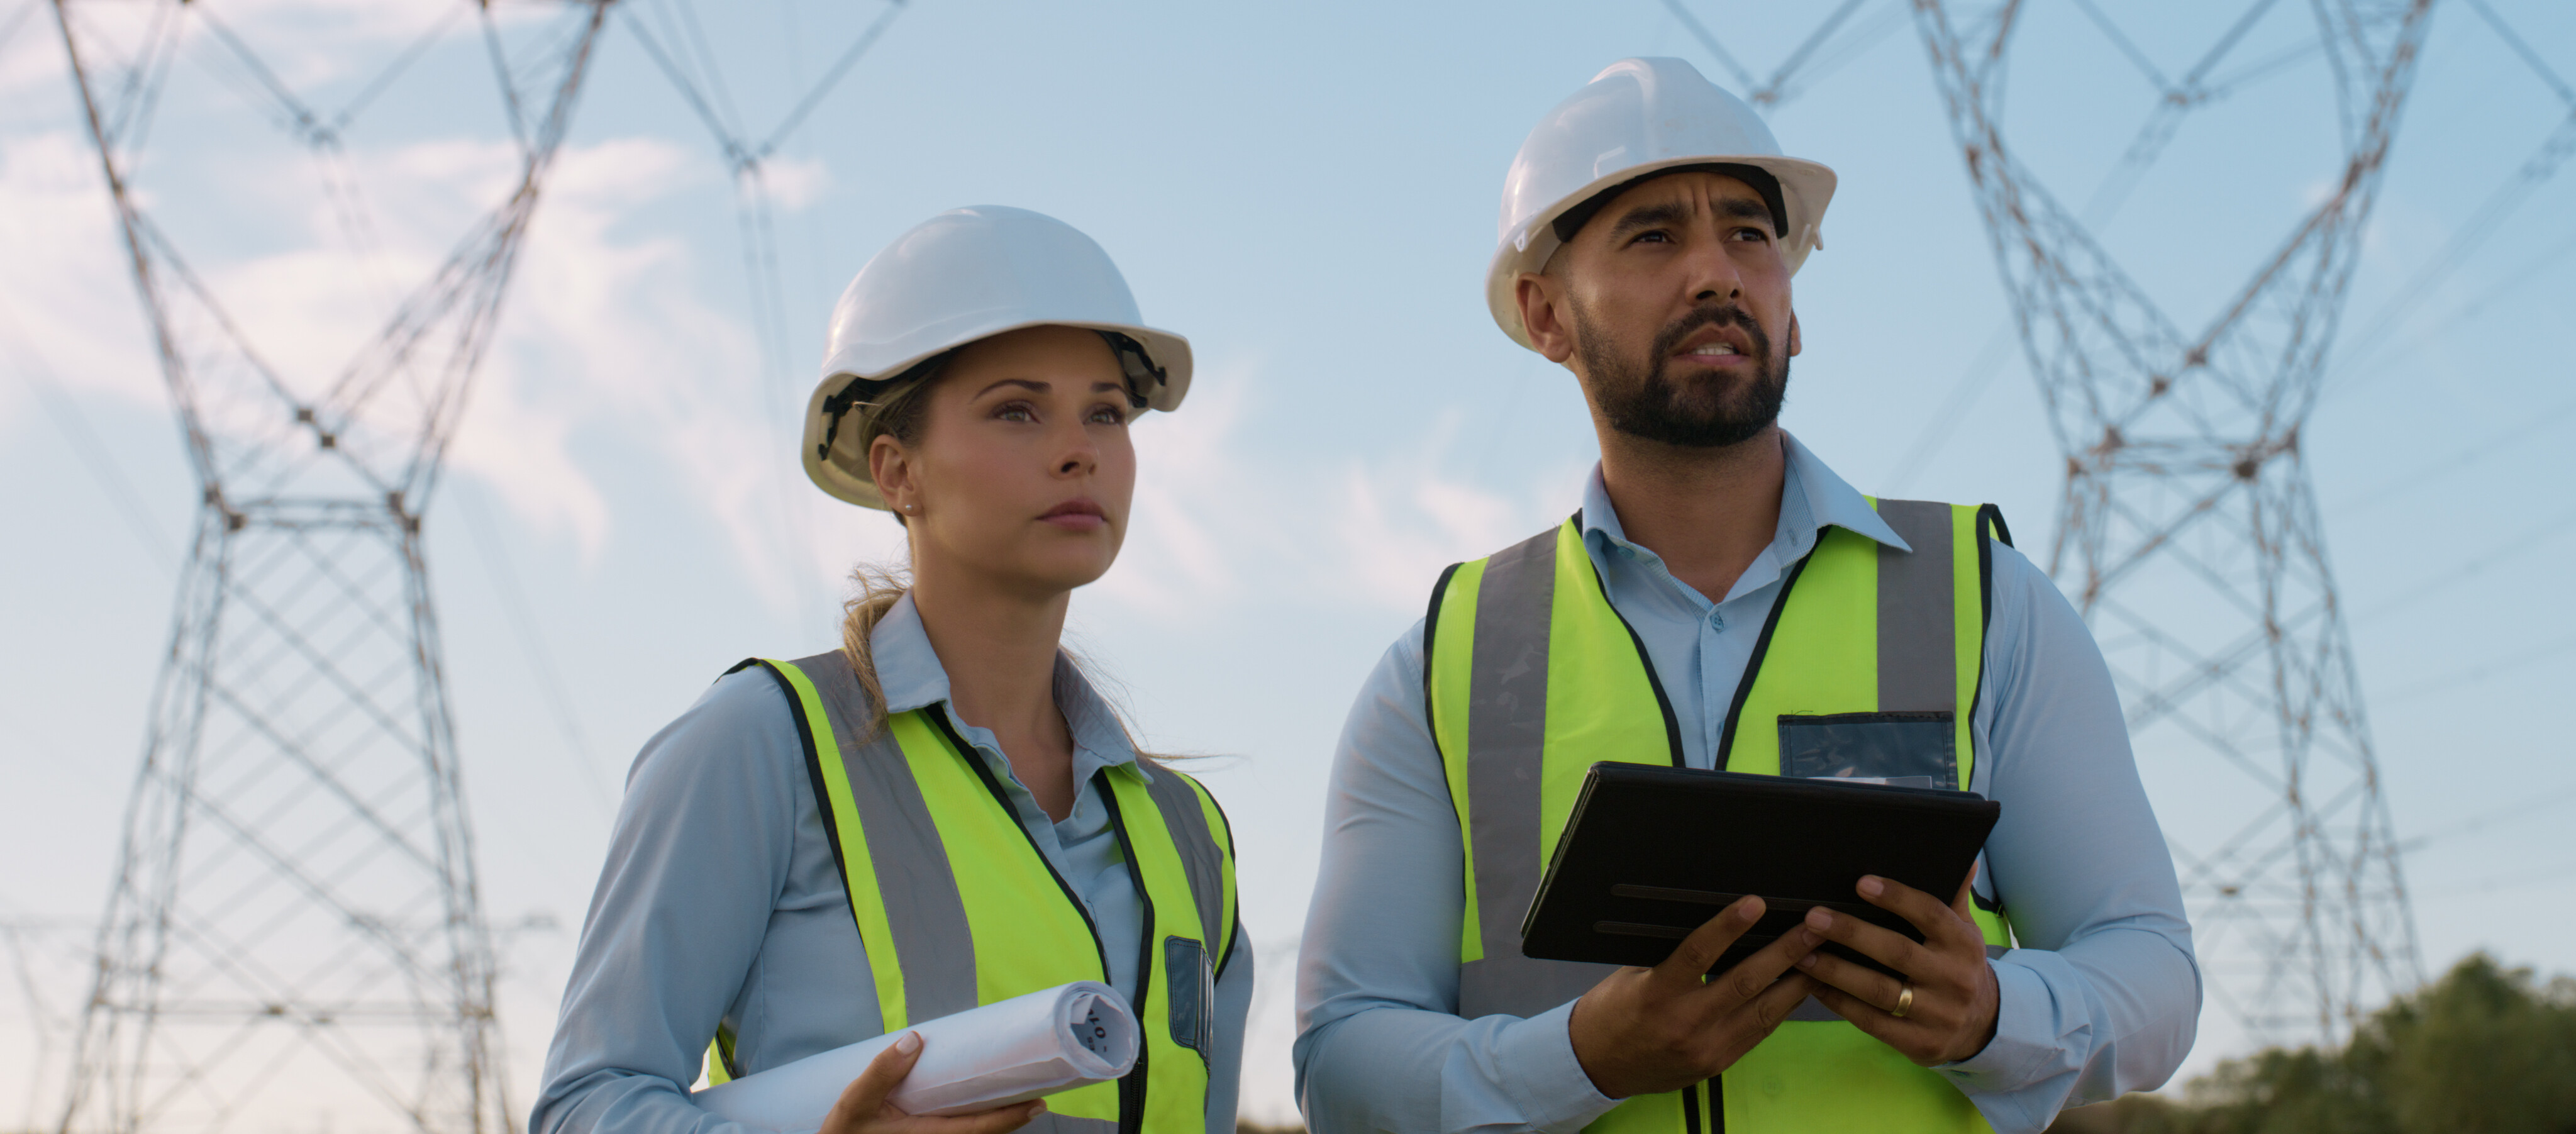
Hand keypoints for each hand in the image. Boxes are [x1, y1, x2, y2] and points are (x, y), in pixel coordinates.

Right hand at [817, 1031, 1047, 1133]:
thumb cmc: (844, 1133)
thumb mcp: (856, 1101)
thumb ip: (883, 1071)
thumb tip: (915, 1039)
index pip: (980, 1129)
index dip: (1011, 1119)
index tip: (1038, 1104)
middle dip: (1013, 1117)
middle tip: (1038, 1093)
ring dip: (997, 1120)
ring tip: (1018, 1095)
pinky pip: (960, 1133)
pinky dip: (978, 1122)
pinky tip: (982, 1105)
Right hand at [1567, 896, 1822, 1098]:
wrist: (1599, 1065)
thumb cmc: (1613, 1013)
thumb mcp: (1634, 975)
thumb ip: (1674, 957)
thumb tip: (1718, 929)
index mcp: (1658, 994)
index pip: (1699, 954)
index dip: (1729, 926)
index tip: (1756, 904)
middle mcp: (1685, 1024)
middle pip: (1745, 982)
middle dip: (1785, 953)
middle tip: (1813, 929)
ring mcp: (1706, 1048)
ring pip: (1762, 1011)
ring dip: (1795, 982)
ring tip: (1821, 957)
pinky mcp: (1718, 1063)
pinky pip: (1758, 1032)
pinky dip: (1780, 1008)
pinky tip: (1796, 989)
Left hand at [1793, 871, 2000, 1065]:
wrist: (1981, 1026)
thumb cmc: (1958, 965)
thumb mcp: (1964, 932)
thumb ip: (1954, 897)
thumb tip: (1964, 859)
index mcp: (1964, 944)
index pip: (1931, 915)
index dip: (1897, 898)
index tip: (1861, 883)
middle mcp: (1955, 979)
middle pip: (1898, 952)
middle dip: (1851, 934)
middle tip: (1813, 918)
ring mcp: (1938, 1015)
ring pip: (1880, 991)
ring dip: (1836, 971)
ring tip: (1802, 954)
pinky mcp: (1920, 1043)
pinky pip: (1872, 1021)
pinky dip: (1840, 1003)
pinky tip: (1815, 985)